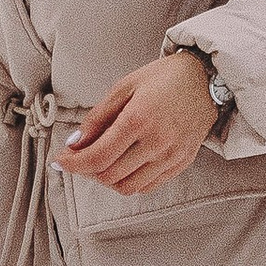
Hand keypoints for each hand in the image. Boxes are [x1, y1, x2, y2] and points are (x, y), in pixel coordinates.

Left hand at [53, 52, 223, 194]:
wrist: (206, 78)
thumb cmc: (163, 78)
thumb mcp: (124, 87)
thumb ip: (97, 118)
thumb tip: (74, 143)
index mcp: (138, 119)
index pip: (97, 157)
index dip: (73, 164)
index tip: (60, 160)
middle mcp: (156, 142)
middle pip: (109, 176)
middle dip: (87, 171)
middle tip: (79, 157)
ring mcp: (171, 156)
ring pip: (128, 187)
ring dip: (107, 179)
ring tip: (101, 161)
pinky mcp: (182, 163)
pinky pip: (148, 186)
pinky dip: (129, 181)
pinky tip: (123, 165)